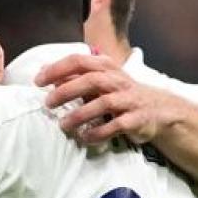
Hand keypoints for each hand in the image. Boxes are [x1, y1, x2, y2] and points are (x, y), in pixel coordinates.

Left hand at [35, 54, 184, 143]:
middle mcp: (118, 80)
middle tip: (48, 103)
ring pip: (103, 103)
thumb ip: (73, 76)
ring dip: (80, 115)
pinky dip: (99, 132)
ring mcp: (129, 100)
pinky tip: (84, 137)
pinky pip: (116, 126)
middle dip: (66, 91)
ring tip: (63, 125)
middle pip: (91, 80)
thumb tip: (43, 72)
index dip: (57, 69)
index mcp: (106, 67)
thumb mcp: (98, 80)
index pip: (79, 61)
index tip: (38, 81)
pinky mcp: (136, 119)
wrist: (159, 110)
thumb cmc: (120, 93)